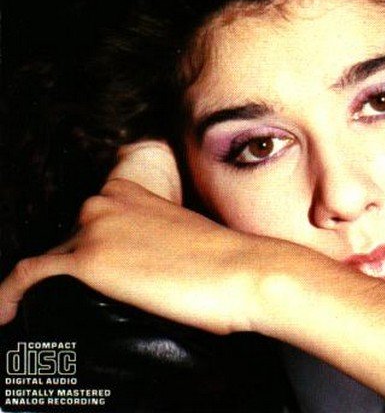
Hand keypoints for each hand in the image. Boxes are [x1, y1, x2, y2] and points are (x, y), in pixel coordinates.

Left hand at [0, 141, 265, 332]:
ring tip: (41, 308)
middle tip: (86, 295)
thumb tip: (145, 268)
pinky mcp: (89, 258)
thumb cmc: (224, 261)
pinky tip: (4, 311)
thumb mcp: (184, 236)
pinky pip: (29, 276)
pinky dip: (9, 294)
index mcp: (132, 192)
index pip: (90, 219)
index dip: (87, 246)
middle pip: (69, 238)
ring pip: (50, 257)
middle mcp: (107, 201)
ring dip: (43, 283)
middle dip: (71, 265)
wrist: (241, 270)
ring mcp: (96, 227)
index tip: (88, 270)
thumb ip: (154, 239)